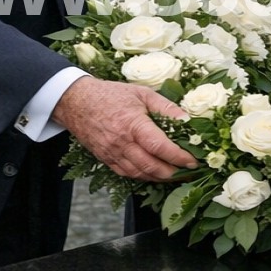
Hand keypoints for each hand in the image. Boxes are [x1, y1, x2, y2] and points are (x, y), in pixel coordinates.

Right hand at [53, 76, 195, 180]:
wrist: (77, 102)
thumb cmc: (111, 95)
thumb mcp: (142, 93)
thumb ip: (166, 107)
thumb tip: (187, 121)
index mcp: (132, 124)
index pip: (159, 146)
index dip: (178, 156)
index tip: (193, 160)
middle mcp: (121, 142)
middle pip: (150, 166)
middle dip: (173, 172)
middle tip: (189, 171)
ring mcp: (112, 154)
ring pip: (140, 174)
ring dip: (160, 177)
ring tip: (176, 174)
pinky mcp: (106, 159)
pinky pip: (127, 174)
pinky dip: (144, 176)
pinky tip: (155, 173)